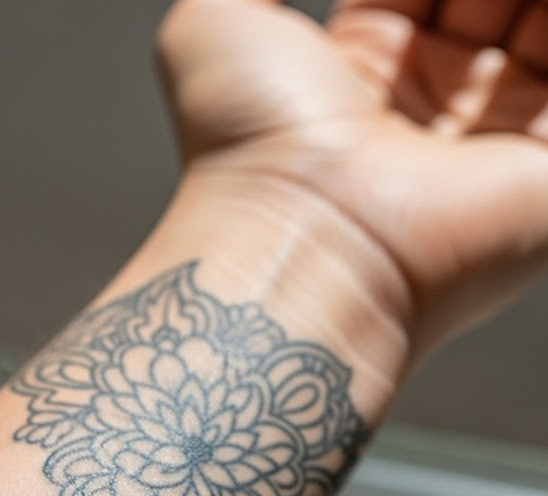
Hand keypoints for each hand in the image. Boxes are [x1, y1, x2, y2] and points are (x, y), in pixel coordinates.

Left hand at [156, 0, 547, 352]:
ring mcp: (488, 139)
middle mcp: (424, 108)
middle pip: (487, 5)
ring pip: (539, 32)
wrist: (297, 237)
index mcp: (355, 73)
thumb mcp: (215, 19)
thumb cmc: (246, 146)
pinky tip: (539, 5)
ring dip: (528, 0)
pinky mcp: (545, 169)